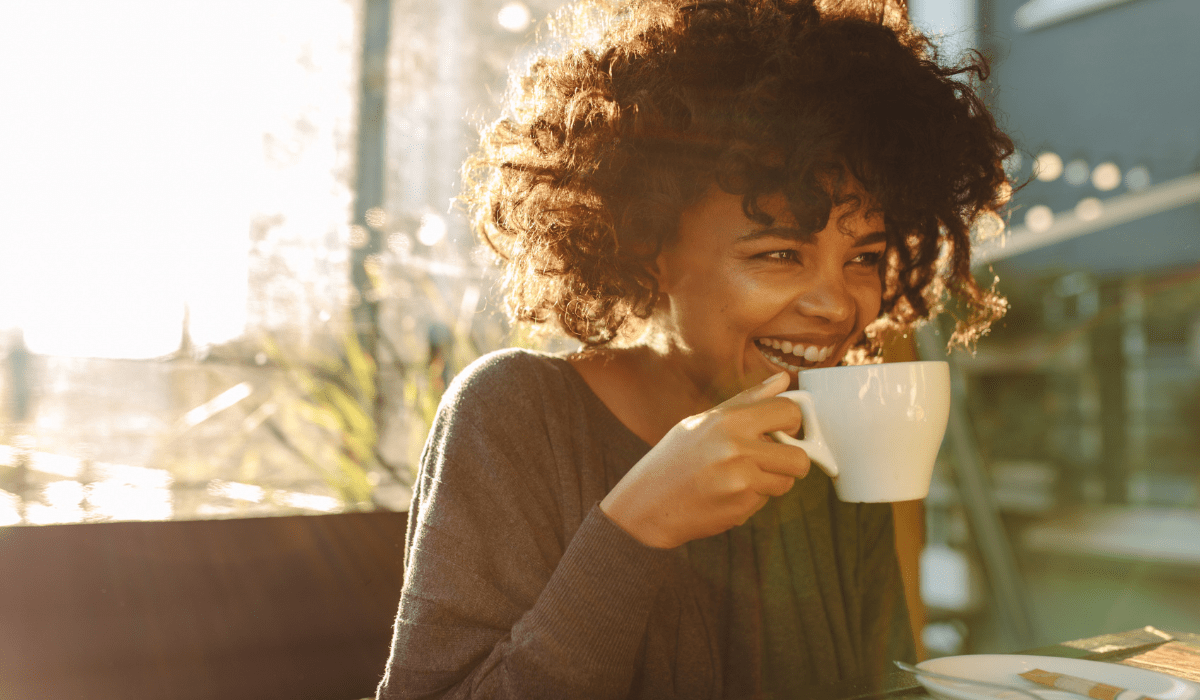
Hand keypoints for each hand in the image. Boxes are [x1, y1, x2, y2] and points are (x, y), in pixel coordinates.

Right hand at [599, 372, 810, 548]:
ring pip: (786, 482)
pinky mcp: (740, 507)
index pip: (789, 412)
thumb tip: (784, 379)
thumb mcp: (705, 421)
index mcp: (729, 420)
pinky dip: (752, 498)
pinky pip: (766, 501)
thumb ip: (749, 401)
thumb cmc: (676, 457)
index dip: (794, 422)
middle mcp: (737, 448)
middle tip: (773, 460)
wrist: (648, 503)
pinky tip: (726, 494)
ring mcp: (740, 480)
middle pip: (799, 458)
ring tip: (742, 477)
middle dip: (793, 461)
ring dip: (772, 481)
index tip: (785, 430)